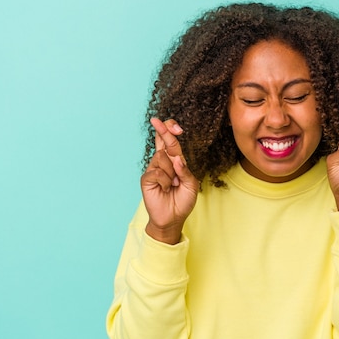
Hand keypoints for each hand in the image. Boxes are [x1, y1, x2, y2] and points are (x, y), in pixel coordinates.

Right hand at [141, 118, 199, 243]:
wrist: (173, 218)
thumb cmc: (183, 201)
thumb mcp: (191, 185)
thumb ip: (185, 171)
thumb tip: (176, 159)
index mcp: (175, 161)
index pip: (170, 141)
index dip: (170, 130)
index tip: (175, 126)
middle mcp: (163, 162)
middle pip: (162, 141)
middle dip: (162, 130)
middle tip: (155, 120)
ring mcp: (154, 169)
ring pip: (162, 157)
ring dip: (172, 172)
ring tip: (172, 185)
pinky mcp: (147, 178)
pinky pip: (157, 172)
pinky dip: (165, 181)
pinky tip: (165, 189)